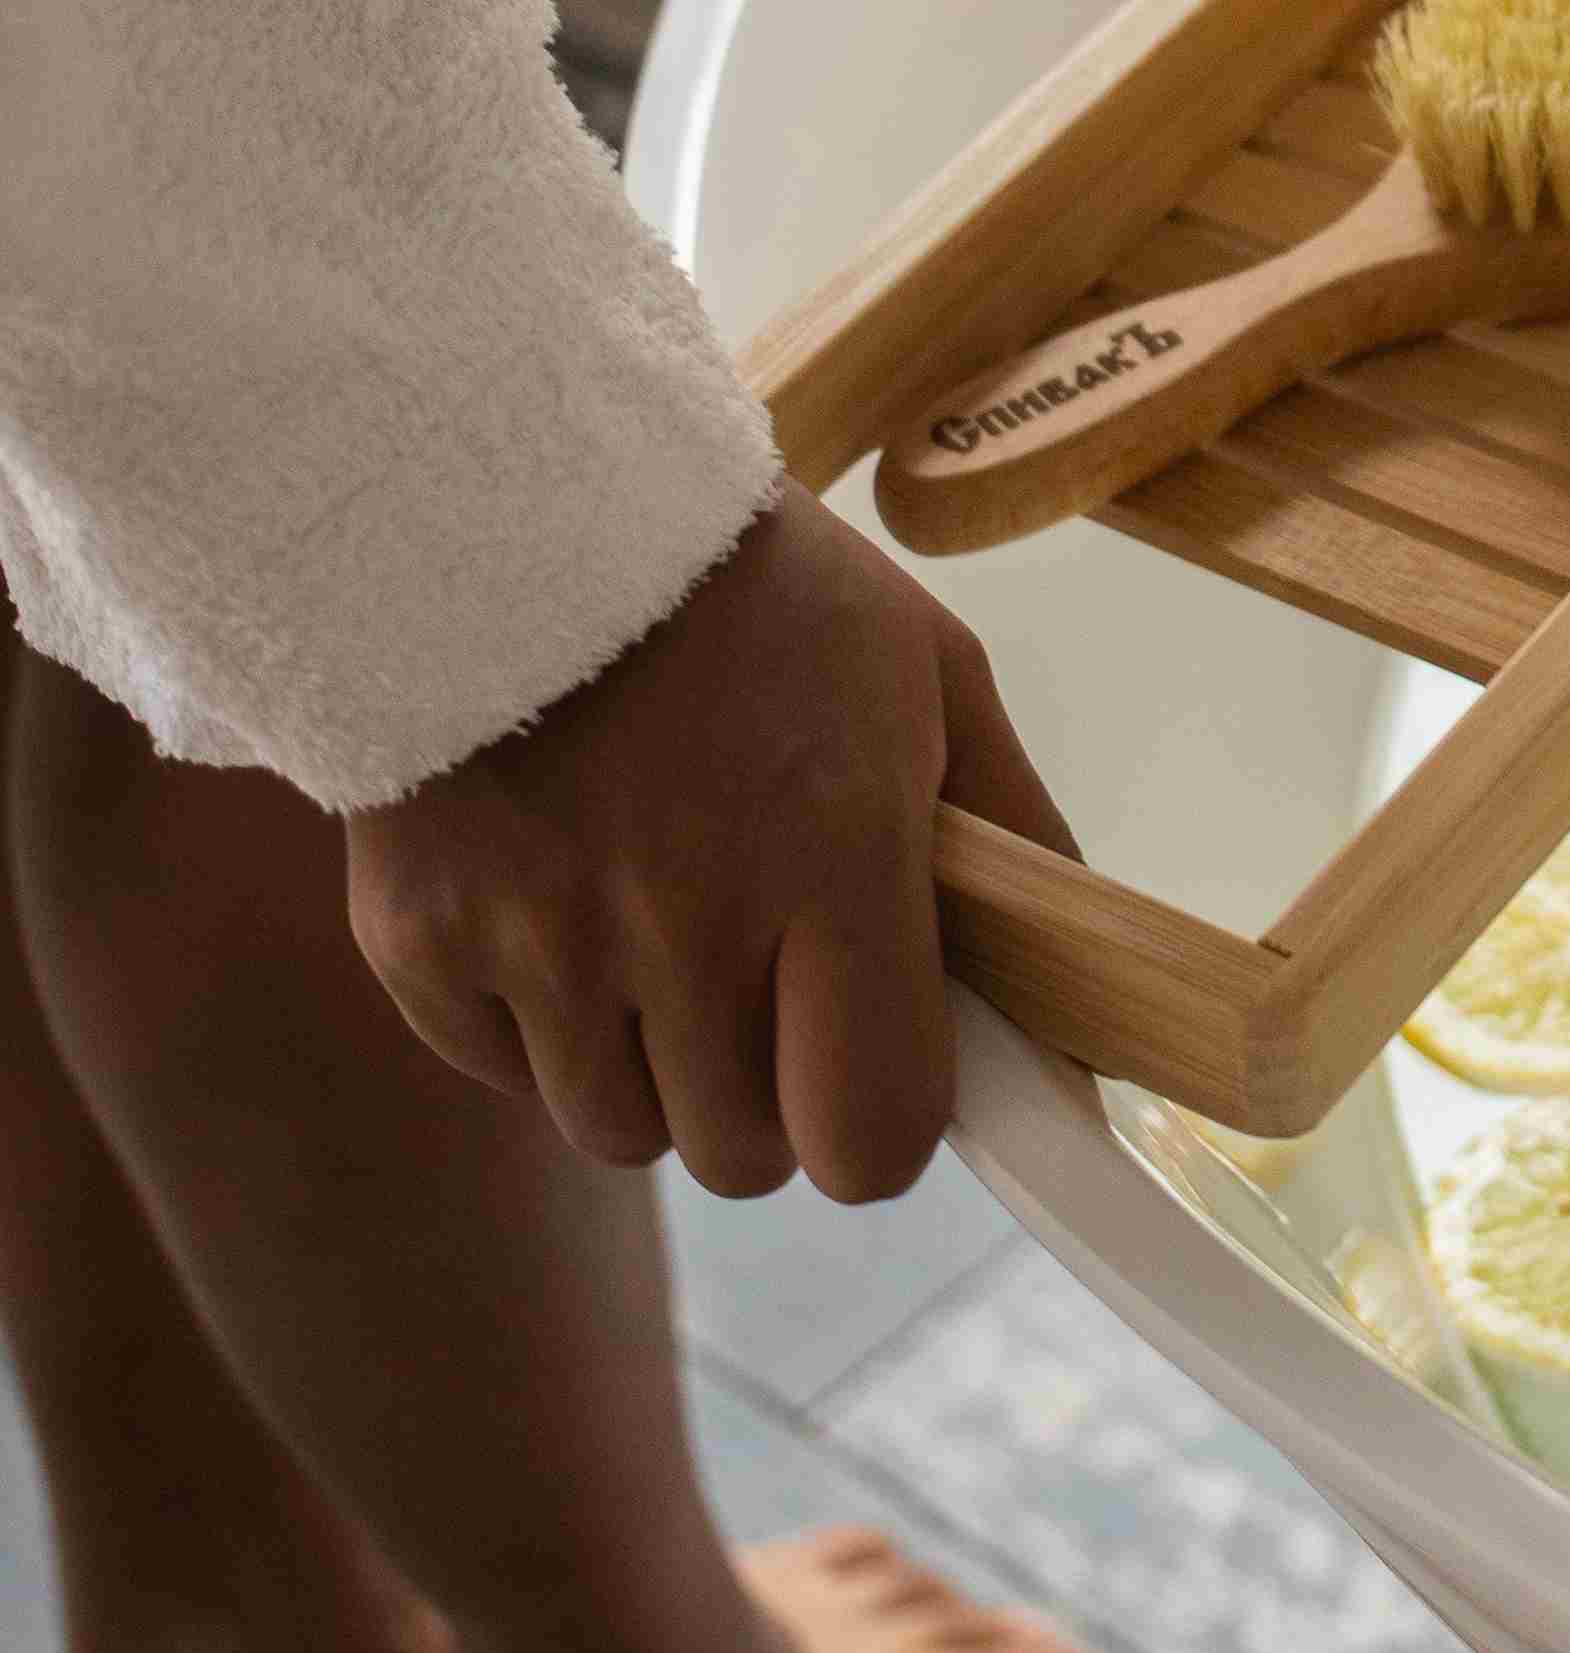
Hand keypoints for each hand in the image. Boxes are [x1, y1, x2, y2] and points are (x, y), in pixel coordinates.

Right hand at [345, 481, 1073, 1200]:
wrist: (517, 495)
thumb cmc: (759, 592)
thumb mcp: (928, 671)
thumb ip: (1013, 835)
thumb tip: (1069, 991)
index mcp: (835, 857)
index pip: (872, 1136)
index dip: (879, 1121)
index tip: (869, 1057)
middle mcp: (685, 921)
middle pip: (744, 1158)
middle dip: (766, 1090)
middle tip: (758, 967)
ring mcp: (540, 940)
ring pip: (618, 1132)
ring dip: (651, 1066)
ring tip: (656, 921)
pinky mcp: (418, 942)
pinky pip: (500, 1076)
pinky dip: (535, 1024)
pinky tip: (557, 899)